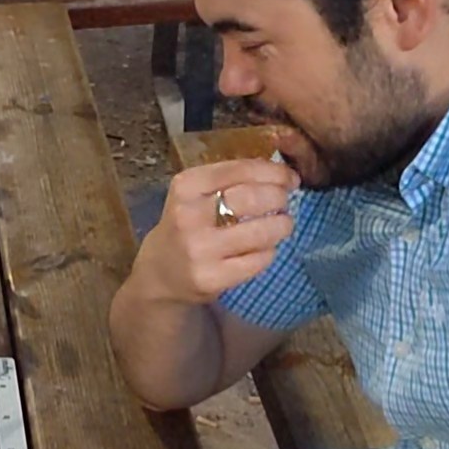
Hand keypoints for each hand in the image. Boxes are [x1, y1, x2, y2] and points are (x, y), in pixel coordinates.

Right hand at [134, 158, 297, 304]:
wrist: (158, 274)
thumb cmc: (184, 226)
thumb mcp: (194, 194)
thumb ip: (230, 180)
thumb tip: (282, 173)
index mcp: (186, 187)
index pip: (240, 170)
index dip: (274, 172)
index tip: (290, 178)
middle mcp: (189, 216)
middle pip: (254, 198)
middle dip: (279, 198)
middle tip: (284, 203)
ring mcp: (199, 249)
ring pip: (262, 231)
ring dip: (282, 225)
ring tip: (281, 225)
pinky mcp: (211, 278)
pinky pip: (259, 260)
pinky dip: (269, 252)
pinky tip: (262, 249)